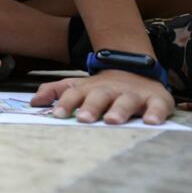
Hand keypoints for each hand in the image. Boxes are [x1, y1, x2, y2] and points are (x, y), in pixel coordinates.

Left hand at [30, 69, 173, 124]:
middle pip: (99, 96)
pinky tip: (151, 121)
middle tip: (85, 118)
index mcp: (90, 88)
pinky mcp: (156, 99)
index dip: (66, 103)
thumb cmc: (102, 88)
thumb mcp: (78, 86)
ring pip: (126, 101)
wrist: (136, 71)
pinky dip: (155, 113)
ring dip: (119, 110)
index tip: (57, 114)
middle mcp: (110, 90)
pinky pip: (157, 106)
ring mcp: (133, 94)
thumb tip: (34, 102)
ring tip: (113, 120)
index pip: (74, 94)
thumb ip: (56, 92)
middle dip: (91, 107)